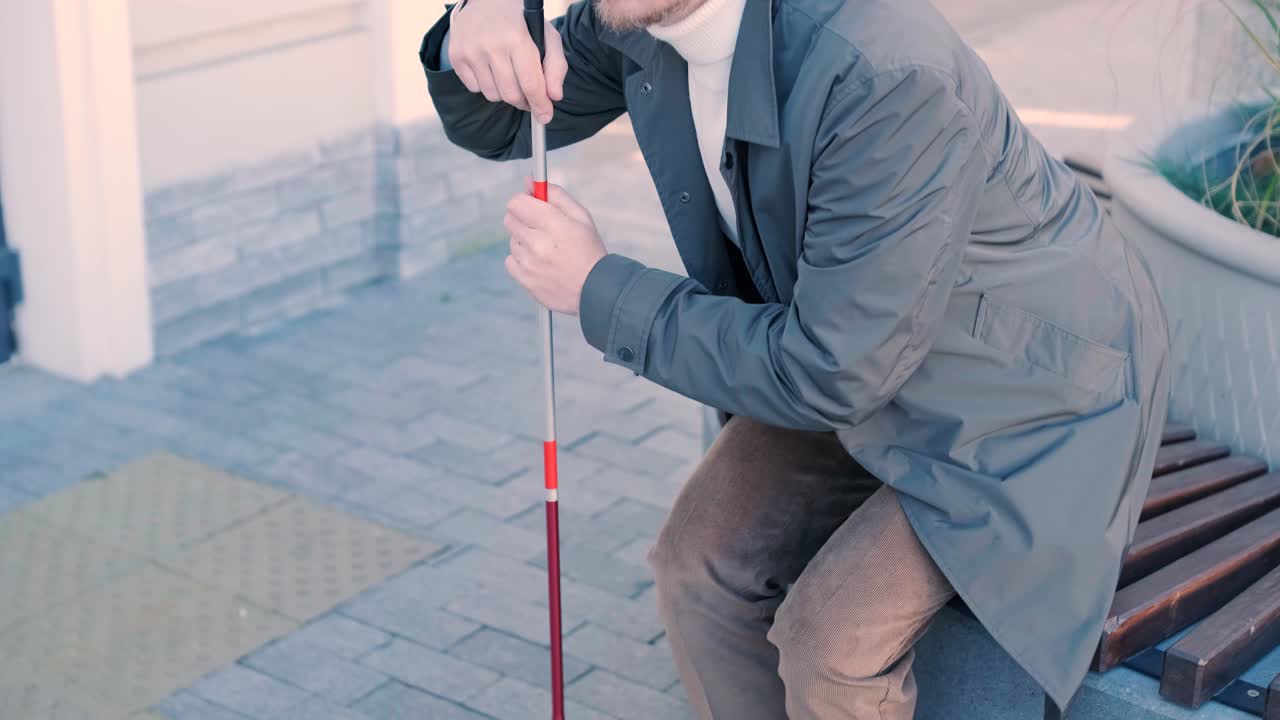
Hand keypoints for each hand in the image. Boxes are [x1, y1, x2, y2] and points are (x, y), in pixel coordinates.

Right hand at [447, 0, 567, 123]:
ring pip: (492, 95)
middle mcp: (490, 45)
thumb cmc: (522, 20)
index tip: (545, 117)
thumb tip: (554, 97)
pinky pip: (475, 88)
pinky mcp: (456, 56)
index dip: (540, 105)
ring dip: (505, 93)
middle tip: (530, 98)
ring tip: (510, 75)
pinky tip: (491, 67)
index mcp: (517, 38)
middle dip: (524, 102)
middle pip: (511, 95)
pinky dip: (486, 84)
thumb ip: (556, 66)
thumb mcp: (547, 35)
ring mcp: (470, 51)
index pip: (530, 84)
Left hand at [504, 182, 606, 315]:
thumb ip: (555, 195)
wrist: (595, 290)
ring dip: (525, 241)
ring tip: (547, 250)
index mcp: (553, 224)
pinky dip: (522, 260)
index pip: (516, 202)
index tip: (533, 206)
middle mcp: (537, 243)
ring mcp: (529, 263)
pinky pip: (511, 260)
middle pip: (510, 219)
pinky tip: (540, 263)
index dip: (524, 201)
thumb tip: (529, 182)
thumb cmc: (590, 250)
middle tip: (541, 227)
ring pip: (512, 240)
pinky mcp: (525, 279)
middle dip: (523, 219)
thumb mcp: (581, 216)